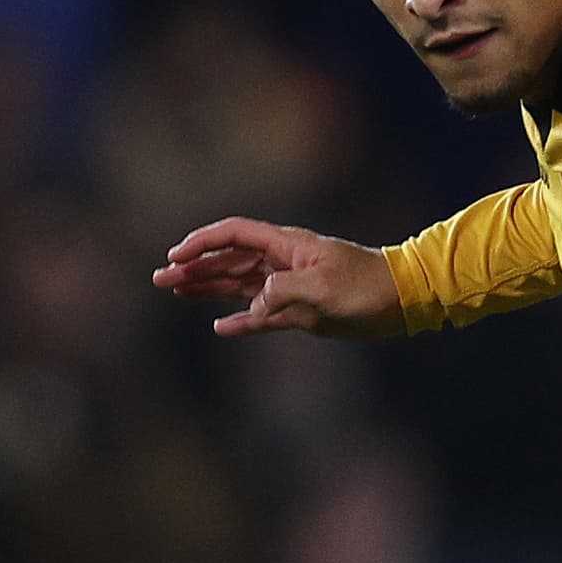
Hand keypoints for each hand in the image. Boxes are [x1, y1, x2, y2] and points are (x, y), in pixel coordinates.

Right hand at [151, 218, 400, 337]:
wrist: (402, 299)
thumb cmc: (367, 285)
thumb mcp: (325, 286)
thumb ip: (283, 291)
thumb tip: (253, 305)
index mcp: (286, 245)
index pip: (234, 235)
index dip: (202, 243)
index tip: (176, 256)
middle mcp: (282, 262)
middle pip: (229, 260)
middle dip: (194, 267)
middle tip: (160, 278)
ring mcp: (290, 287)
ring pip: (239, 286)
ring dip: (208, 289)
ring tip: (176, 293)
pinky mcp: (301, 312)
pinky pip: (262, 316)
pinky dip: (241, 321)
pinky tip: (219, 327)